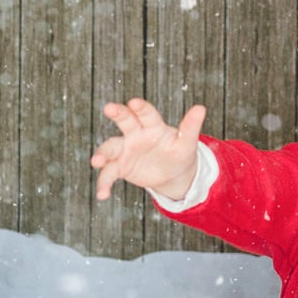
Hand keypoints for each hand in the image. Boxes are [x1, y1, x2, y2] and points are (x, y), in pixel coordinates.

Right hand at [89, 99, 206, 201]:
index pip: (146, 113)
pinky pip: (109, 174)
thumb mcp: (187, 143)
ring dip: (102, 154)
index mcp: (153, 125)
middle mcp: (136, 134)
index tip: (134, 102)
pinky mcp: (120, 167)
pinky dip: (104, 183)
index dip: (140, 107)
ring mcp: (126, 150)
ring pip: (110, 148)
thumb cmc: (179, 153)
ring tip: (96, 163)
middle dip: (117, 113)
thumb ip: (190, 127)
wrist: (172, 173)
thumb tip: (201, 108)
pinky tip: (102, 194)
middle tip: (109, 108)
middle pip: (125, 121)